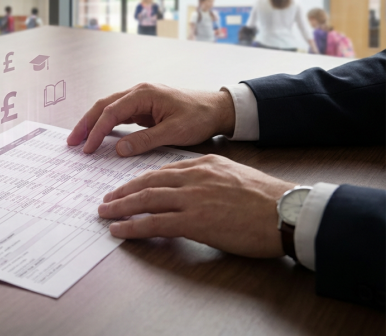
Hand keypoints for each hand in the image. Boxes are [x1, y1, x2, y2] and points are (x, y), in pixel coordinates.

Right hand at [67, 83, 235, 156]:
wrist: (218, 109)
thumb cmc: (200, 117)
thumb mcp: (174, 131)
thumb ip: (145, 140)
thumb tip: (118, 149)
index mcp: (144, 94)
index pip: (111, 112)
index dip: (96, 131)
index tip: (88, 149)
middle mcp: (138, 92)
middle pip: (103, 106)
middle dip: (85, 124)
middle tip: (72, 142)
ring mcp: (140, 99)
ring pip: (108, 109)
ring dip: (93, 123)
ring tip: (80, 140)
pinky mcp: (143, 108)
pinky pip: (119, 115)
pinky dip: (106, 125)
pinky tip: (99, 137)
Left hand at [98, 154, 294, 257]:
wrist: (290, 212)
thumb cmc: (270, 201)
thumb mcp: (236, 177)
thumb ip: (212, 180)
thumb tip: (197, 193)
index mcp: (205, 165)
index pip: (164, 171)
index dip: (141, 180)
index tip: (128, 187)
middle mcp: (195, 177)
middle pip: (149, 182)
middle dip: (124, 191)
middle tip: (107, 199)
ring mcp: (193, 198)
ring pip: (146, 199)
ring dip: (120, 207)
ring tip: (104, 213)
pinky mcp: (195, 221)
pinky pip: (154, 223)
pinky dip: (132, 226)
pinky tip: (118, 230)